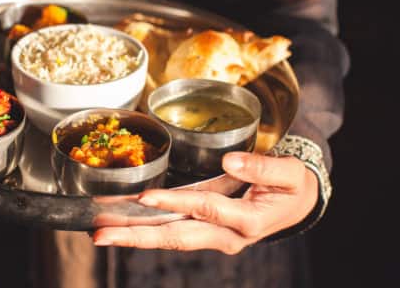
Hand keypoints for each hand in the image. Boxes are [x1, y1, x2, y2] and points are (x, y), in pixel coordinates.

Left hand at [92, 152, 317, 253]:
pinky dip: (146, 229)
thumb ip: (263, 168)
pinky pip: (173, 231)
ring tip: (100, 232)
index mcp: (248, 220)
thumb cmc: (294, 187)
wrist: (300, 205)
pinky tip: (122, 224)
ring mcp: (214, 236)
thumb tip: (230, 161)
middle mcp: (226, 235)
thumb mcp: (290, 174)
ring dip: (133, 236)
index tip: (146, 196)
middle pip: (175, 237)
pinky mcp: (206, 231)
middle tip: (101, 235)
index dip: (175, 203)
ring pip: (169, 239)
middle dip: (136, 237)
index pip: (204, 209)